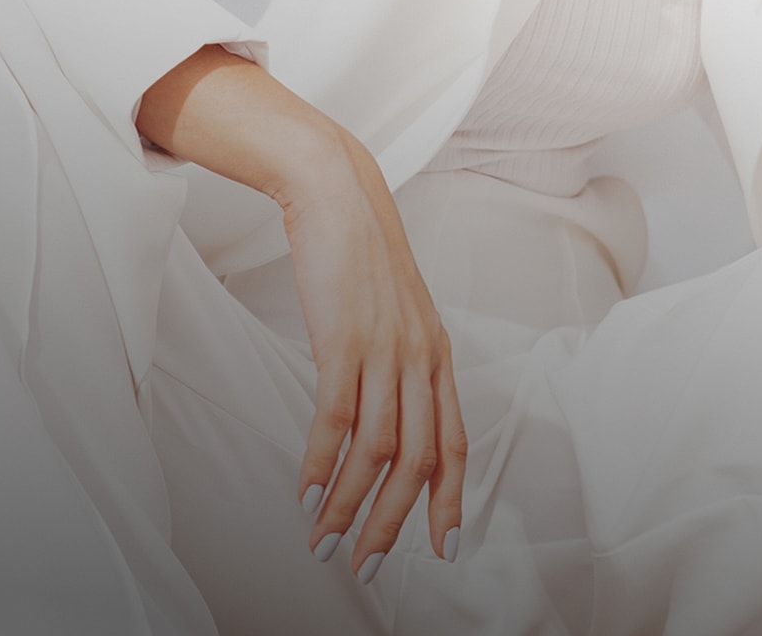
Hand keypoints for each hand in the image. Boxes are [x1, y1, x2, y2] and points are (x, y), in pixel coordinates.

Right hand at [279, 142, 464, 577]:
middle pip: (417, 461)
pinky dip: (321, 466)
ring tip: (324, 542)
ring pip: (376, 451)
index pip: (455, 443)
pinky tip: (306, 495)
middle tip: (365, 566)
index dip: (449, 500)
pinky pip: (335, 420)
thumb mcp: (395, 316)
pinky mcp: (343, 341)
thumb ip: (397, 365)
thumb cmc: (360, 257)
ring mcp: (384, 351)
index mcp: (437, 356)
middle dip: (393, 523)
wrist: (337, 195)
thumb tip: (383, 420)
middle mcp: (420, 359)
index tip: (441, 548)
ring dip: (349, 506)